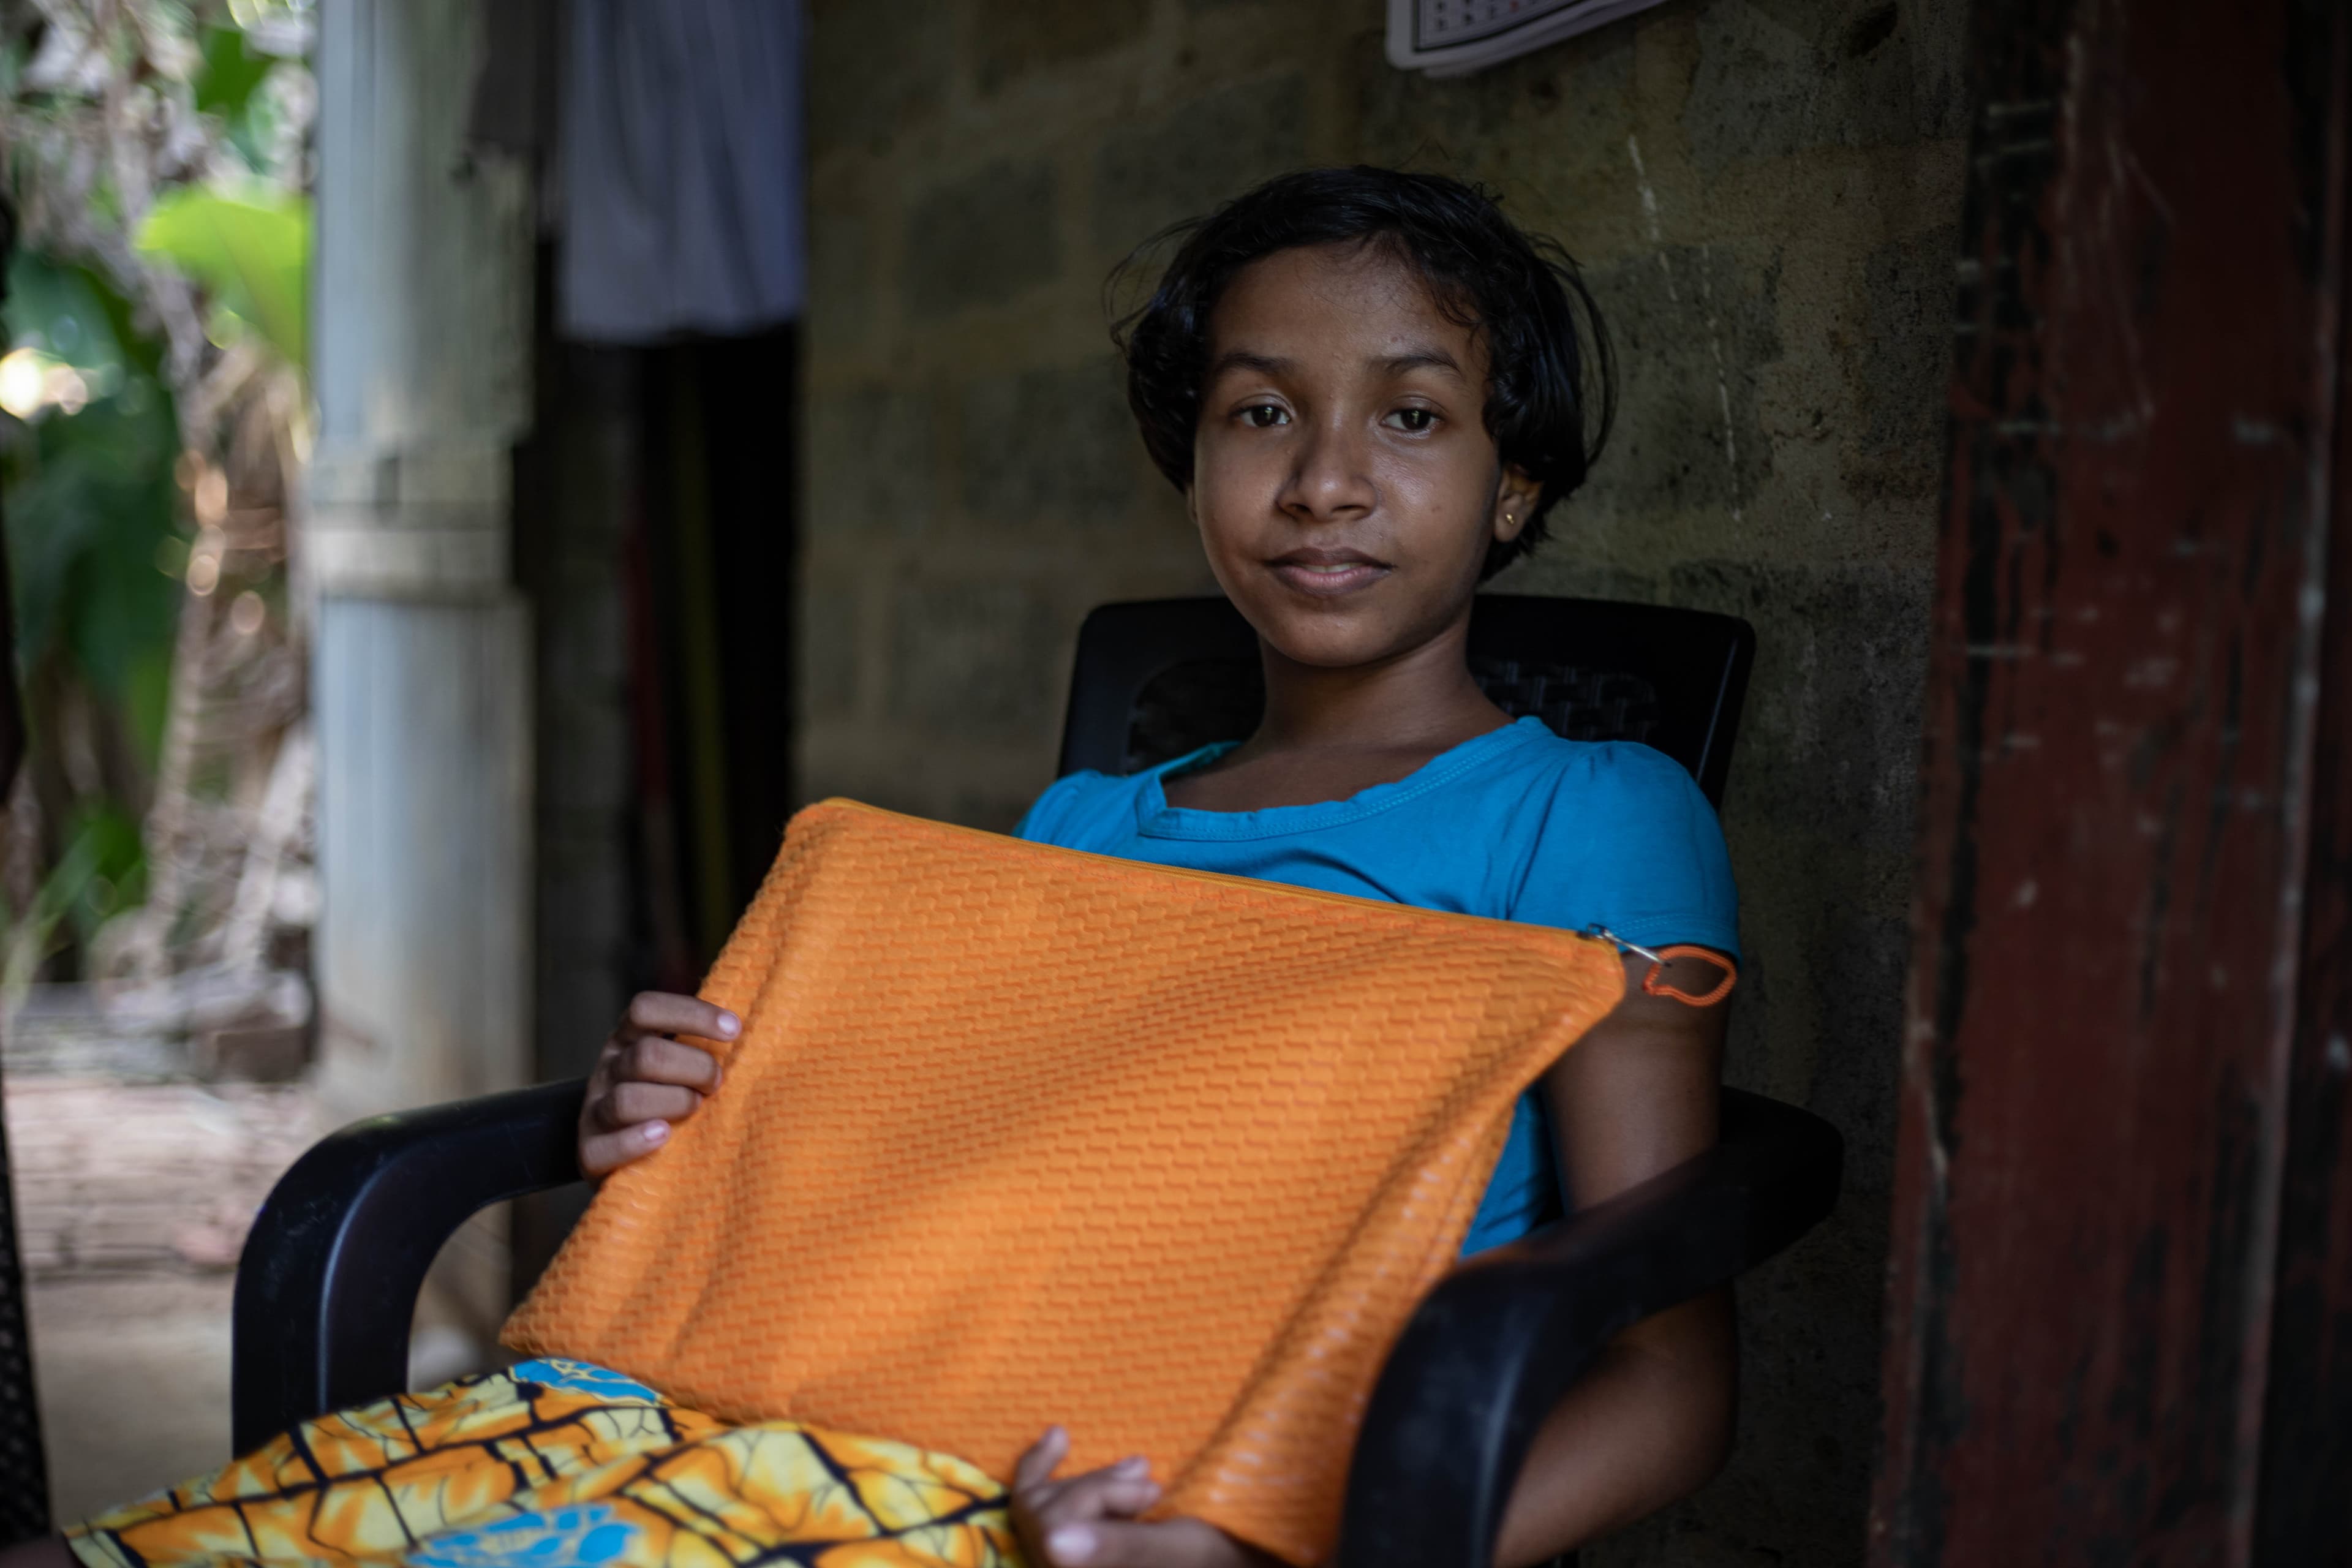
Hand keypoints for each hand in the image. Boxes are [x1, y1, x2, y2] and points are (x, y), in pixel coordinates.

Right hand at [577, 992, 735, 1176]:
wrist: (623, 1156)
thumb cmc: (664, 1101)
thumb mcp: (674, 1065)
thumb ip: (696, 1044)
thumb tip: (740, 1025)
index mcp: (626, 1040)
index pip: (645, 1009)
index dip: (691, 1013)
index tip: (734, 1029)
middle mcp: (607, 1070)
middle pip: (647, 1056)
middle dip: (694, 1068)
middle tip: (716, 1083)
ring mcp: (594, 1111)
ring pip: (628, 1100)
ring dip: (674, 1102)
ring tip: (696, 1109)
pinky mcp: (590, 1151)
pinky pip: (607, 1146)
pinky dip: (637, 1141)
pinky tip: (664, 1135)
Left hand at [1010, 1428, 1278, 1567]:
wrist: (1229, 1558)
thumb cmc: (1209, 1558)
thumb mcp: (1174, 1548)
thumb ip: (1118, 1546)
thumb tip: (1055, 1542)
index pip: (1054, 1532)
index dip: (1101, 1496)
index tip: (1155, 1492)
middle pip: (1045, 1517)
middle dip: (1099, 1487)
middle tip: (1153, 1485)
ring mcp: (1058, 1562)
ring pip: (1040, 1506)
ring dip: (1091, 1479)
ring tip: (1141, 1471)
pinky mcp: (1061, 1548)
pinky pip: (1033, 1505)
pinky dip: (1043, 1466)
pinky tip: (1059, 1436)